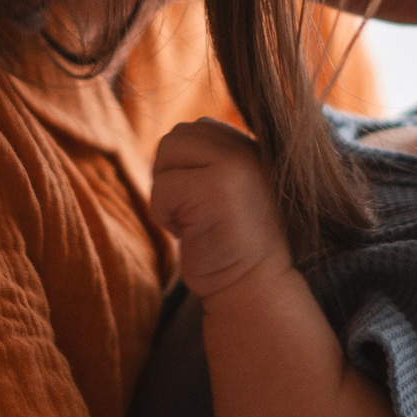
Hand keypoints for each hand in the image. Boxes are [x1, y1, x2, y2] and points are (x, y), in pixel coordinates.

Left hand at [150, 118, 290, 297]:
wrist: (254, 287)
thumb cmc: (233, 246)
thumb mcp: (230, 189)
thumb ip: (211, 159)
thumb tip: (170, 143)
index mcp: (251, 147)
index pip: (197, 130)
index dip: (183, 167)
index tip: (200, 201)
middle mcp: (247, 150)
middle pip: (177, 137)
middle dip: (169, 174)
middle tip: (188, 211)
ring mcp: (235, 167)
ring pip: (166, 154)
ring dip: (165, 192)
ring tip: (190, 221)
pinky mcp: (218, 190)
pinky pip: (163, 187)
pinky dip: (163, 214)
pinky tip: (188, 233)